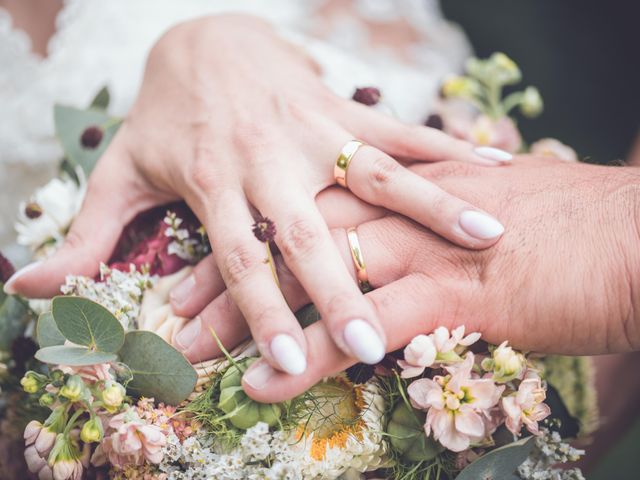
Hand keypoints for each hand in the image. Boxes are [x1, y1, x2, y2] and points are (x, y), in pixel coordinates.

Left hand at [7, 15, 508, 373]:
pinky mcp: (342, 106)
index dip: (262, 312)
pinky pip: (400, 129)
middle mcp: (270, 160)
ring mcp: (312, 129)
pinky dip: (448, 150)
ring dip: (429, 204)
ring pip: (375, 170)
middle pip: (311, 229)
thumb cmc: (165, 115)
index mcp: (218, 183)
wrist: (201, 38)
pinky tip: (497, 168)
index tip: (293, 363)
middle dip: (343, 286)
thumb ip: (87, 234)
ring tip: (483, 234)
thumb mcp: (123, 170)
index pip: (242, 257)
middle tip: (374, 338)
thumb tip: (32, 288)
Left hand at [172, 156, 639, 401]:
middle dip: (224, 273)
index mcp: (393, 185)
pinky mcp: (449, 292)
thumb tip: (391, 227)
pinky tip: (266, 385)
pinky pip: (362, 328)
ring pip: (310, 279)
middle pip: (287, 236)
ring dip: (248, 317)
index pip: (298, 205)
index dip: (247, 235)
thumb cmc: (557, 219)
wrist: (629, 231)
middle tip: (173, 310)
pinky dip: (310, 357)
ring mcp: (418, 247)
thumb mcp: (474, 200)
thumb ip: (424, 211)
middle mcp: (393, 206)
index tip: (197, 266)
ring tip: (194, 354)